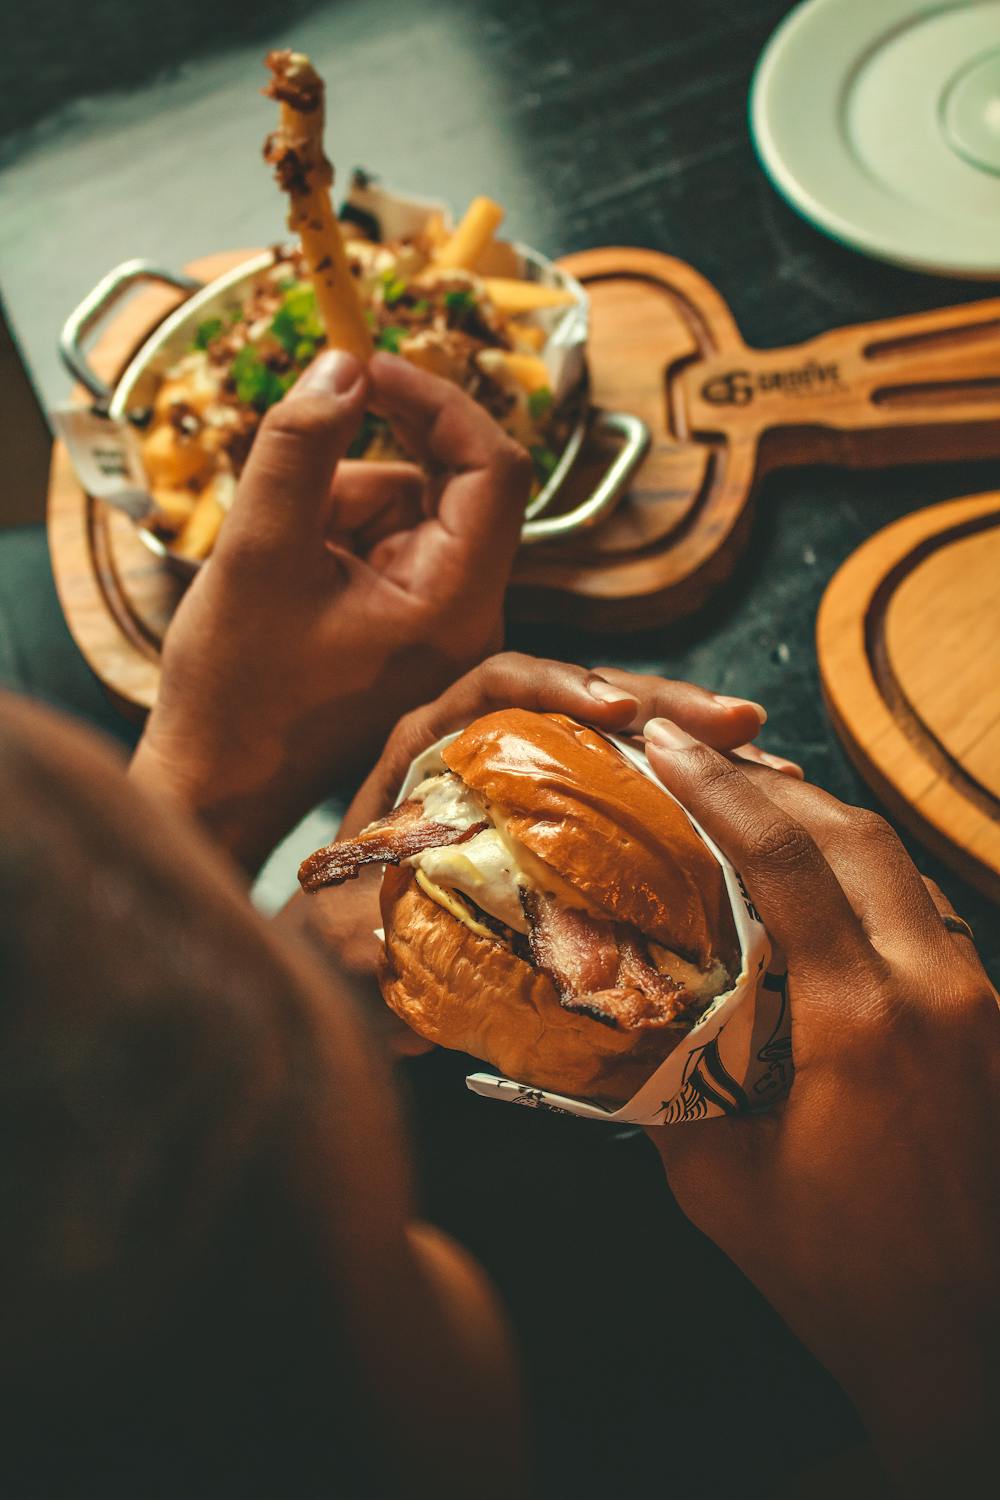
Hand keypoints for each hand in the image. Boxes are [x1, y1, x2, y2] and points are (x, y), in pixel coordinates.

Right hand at [130, 349, 531, 871]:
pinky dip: (334, 535)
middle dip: (365, 462)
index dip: (439, 401)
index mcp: (455, 603)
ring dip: (338, 502)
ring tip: (276, 559)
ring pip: (407, 507)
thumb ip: (300, 448)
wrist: (219, 784)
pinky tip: (287, 577)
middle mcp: (467, 614)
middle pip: (448, 482)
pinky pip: (385, 542)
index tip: (367, 368)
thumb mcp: (257, 552)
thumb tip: (344, 365)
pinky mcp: (409, 625)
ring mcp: (440, 621)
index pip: (496, 468)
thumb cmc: (237, 693)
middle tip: (298, 452)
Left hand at [281, 652, 794, 1052]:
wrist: (347, 979)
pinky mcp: (569, 831)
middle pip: (581, 702)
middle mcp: (489, 752)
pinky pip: (634, 798)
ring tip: (767, 763)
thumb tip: (409, 930)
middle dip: (662, 707)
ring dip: (692, 749)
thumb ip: (369, 923)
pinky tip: (742, 814)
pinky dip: (687, 801)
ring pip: (622, 745)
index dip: (558, 685)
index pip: (497, 684)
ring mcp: (538, 789)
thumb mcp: (344, 929)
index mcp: (429, 748)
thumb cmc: (339, 944)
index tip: (617, 709)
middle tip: (741, 724)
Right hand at [641, 717, 999, 1492]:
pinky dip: (863, 874)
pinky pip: (923, 912)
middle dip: (768, 780)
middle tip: (696, 755)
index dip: (717, 790)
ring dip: (820, 820)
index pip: (782, 860)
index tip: (663, 745)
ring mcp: (976, 1001)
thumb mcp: (717, 1181)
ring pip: (897, 864)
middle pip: (850, 833)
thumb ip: (667, 1084)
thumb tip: (616, 1013)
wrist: (968, 1340)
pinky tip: (815, 878)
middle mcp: (934, 988)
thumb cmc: (837, 1274)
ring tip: (746, 799)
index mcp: (860, 1020)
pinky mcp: (991, 1020)